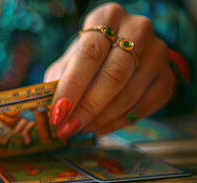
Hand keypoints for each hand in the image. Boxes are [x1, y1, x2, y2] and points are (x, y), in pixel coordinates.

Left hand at [44, 3, 174, 137]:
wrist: (117, 52)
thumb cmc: (86, 58)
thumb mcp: (68, 61)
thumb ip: (59, 81)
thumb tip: (51, 111)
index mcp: (108, 17)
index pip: (89, 53)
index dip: (72, 86)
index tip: (58, 111)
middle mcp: (138, 29)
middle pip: (114, 75)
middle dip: (87, 107)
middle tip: (68, 127)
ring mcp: (158, 53)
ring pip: (130, 94)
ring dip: (101, 118)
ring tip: (80, 129)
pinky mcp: (167, 77)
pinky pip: (144, 107)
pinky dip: (118, 122)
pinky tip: (99, 127)